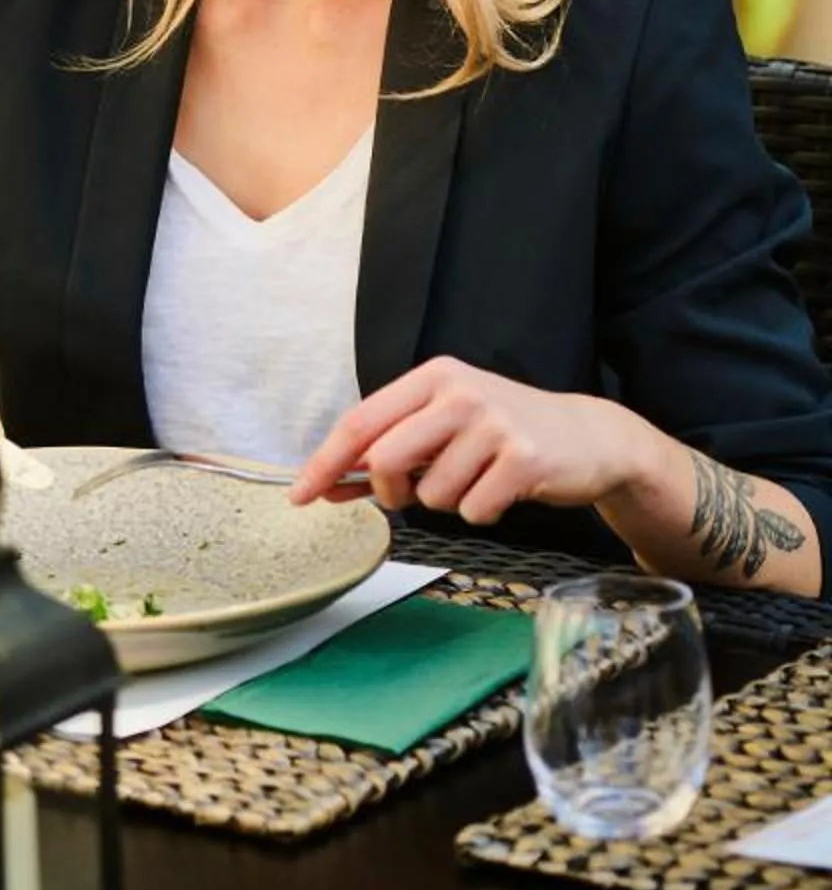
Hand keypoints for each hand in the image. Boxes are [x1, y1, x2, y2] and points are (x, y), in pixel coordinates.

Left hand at [290, 358, 645, 524]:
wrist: (589, 437)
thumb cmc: (504, 433)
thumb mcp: (442, 427)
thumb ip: (385, 452)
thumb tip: (325, 485)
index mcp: (432, 377)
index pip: (360, 423)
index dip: (324, 462)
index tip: (300, 495)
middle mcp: (460, 392)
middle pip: (385, 460)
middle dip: (391, 492)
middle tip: (413, 493)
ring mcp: (494, 423)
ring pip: (431, 495)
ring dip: (448, 501)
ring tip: (479, 477)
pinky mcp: (525, 458)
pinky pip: (473, 511)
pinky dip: (483, 512)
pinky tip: (505, 489)